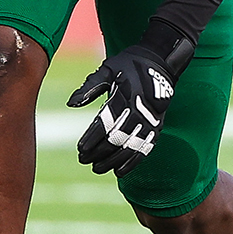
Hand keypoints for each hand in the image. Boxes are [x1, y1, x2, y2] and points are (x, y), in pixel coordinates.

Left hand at [70, 44, 179, 176]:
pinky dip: (133, 162)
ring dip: (113, 160)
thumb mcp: (108, 68)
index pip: (107, 123)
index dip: (93, 138)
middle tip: (83, 160)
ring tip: (97, 168)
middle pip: (118, 138)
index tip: (80, 149)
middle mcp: (141, 110)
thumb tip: (71, 104)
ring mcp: (151, 120)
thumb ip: (90, 86)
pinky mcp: (158, 127)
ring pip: (131, 147)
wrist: (161, 62)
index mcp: (127, 95)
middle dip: (99, 152)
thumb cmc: (129, 64)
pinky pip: (145, 149)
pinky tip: (119, 171)